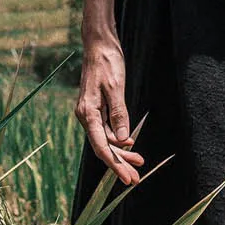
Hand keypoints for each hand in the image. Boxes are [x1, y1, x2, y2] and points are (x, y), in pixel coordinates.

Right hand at [76, 34, 145, 185]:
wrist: (99, 45)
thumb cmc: (107, 63)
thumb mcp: (116, 88)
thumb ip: (119, 114)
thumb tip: (123, 141)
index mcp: (87, 112)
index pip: (101, 146)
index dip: (115, 164)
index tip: (127, 178)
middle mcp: (86, 115)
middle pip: (103, 147)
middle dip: (119, 164)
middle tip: (135, 179)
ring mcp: (90, 112)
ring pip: (106, 140)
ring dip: (121, 152)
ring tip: (138, 163)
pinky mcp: (96, 108)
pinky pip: (106, 129)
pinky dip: (119, 139)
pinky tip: (130, 145)